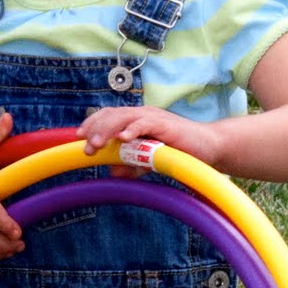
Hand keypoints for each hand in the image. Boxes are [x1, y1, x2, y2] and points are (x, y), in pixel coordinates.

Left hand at [78, 106, 221, 165]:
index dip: (93, 123)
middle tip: (87, 147)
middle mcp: (142, 114)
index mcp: (136, 120)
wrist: (208, 148)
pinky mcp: (166, 125)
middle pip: (112, 115)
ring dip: (108, 129)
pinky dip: (133, 129)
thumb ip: (132, 164)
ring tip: (97, 143)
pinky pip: (146, 123)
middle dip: (96, 129)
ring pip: (124, 117)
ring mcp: (154, 118)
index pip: (109, 115)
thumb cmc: (179, 152)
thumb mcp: (150, 161)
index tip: (80, 137)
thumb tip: (113, 172)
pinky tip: (123, 138)